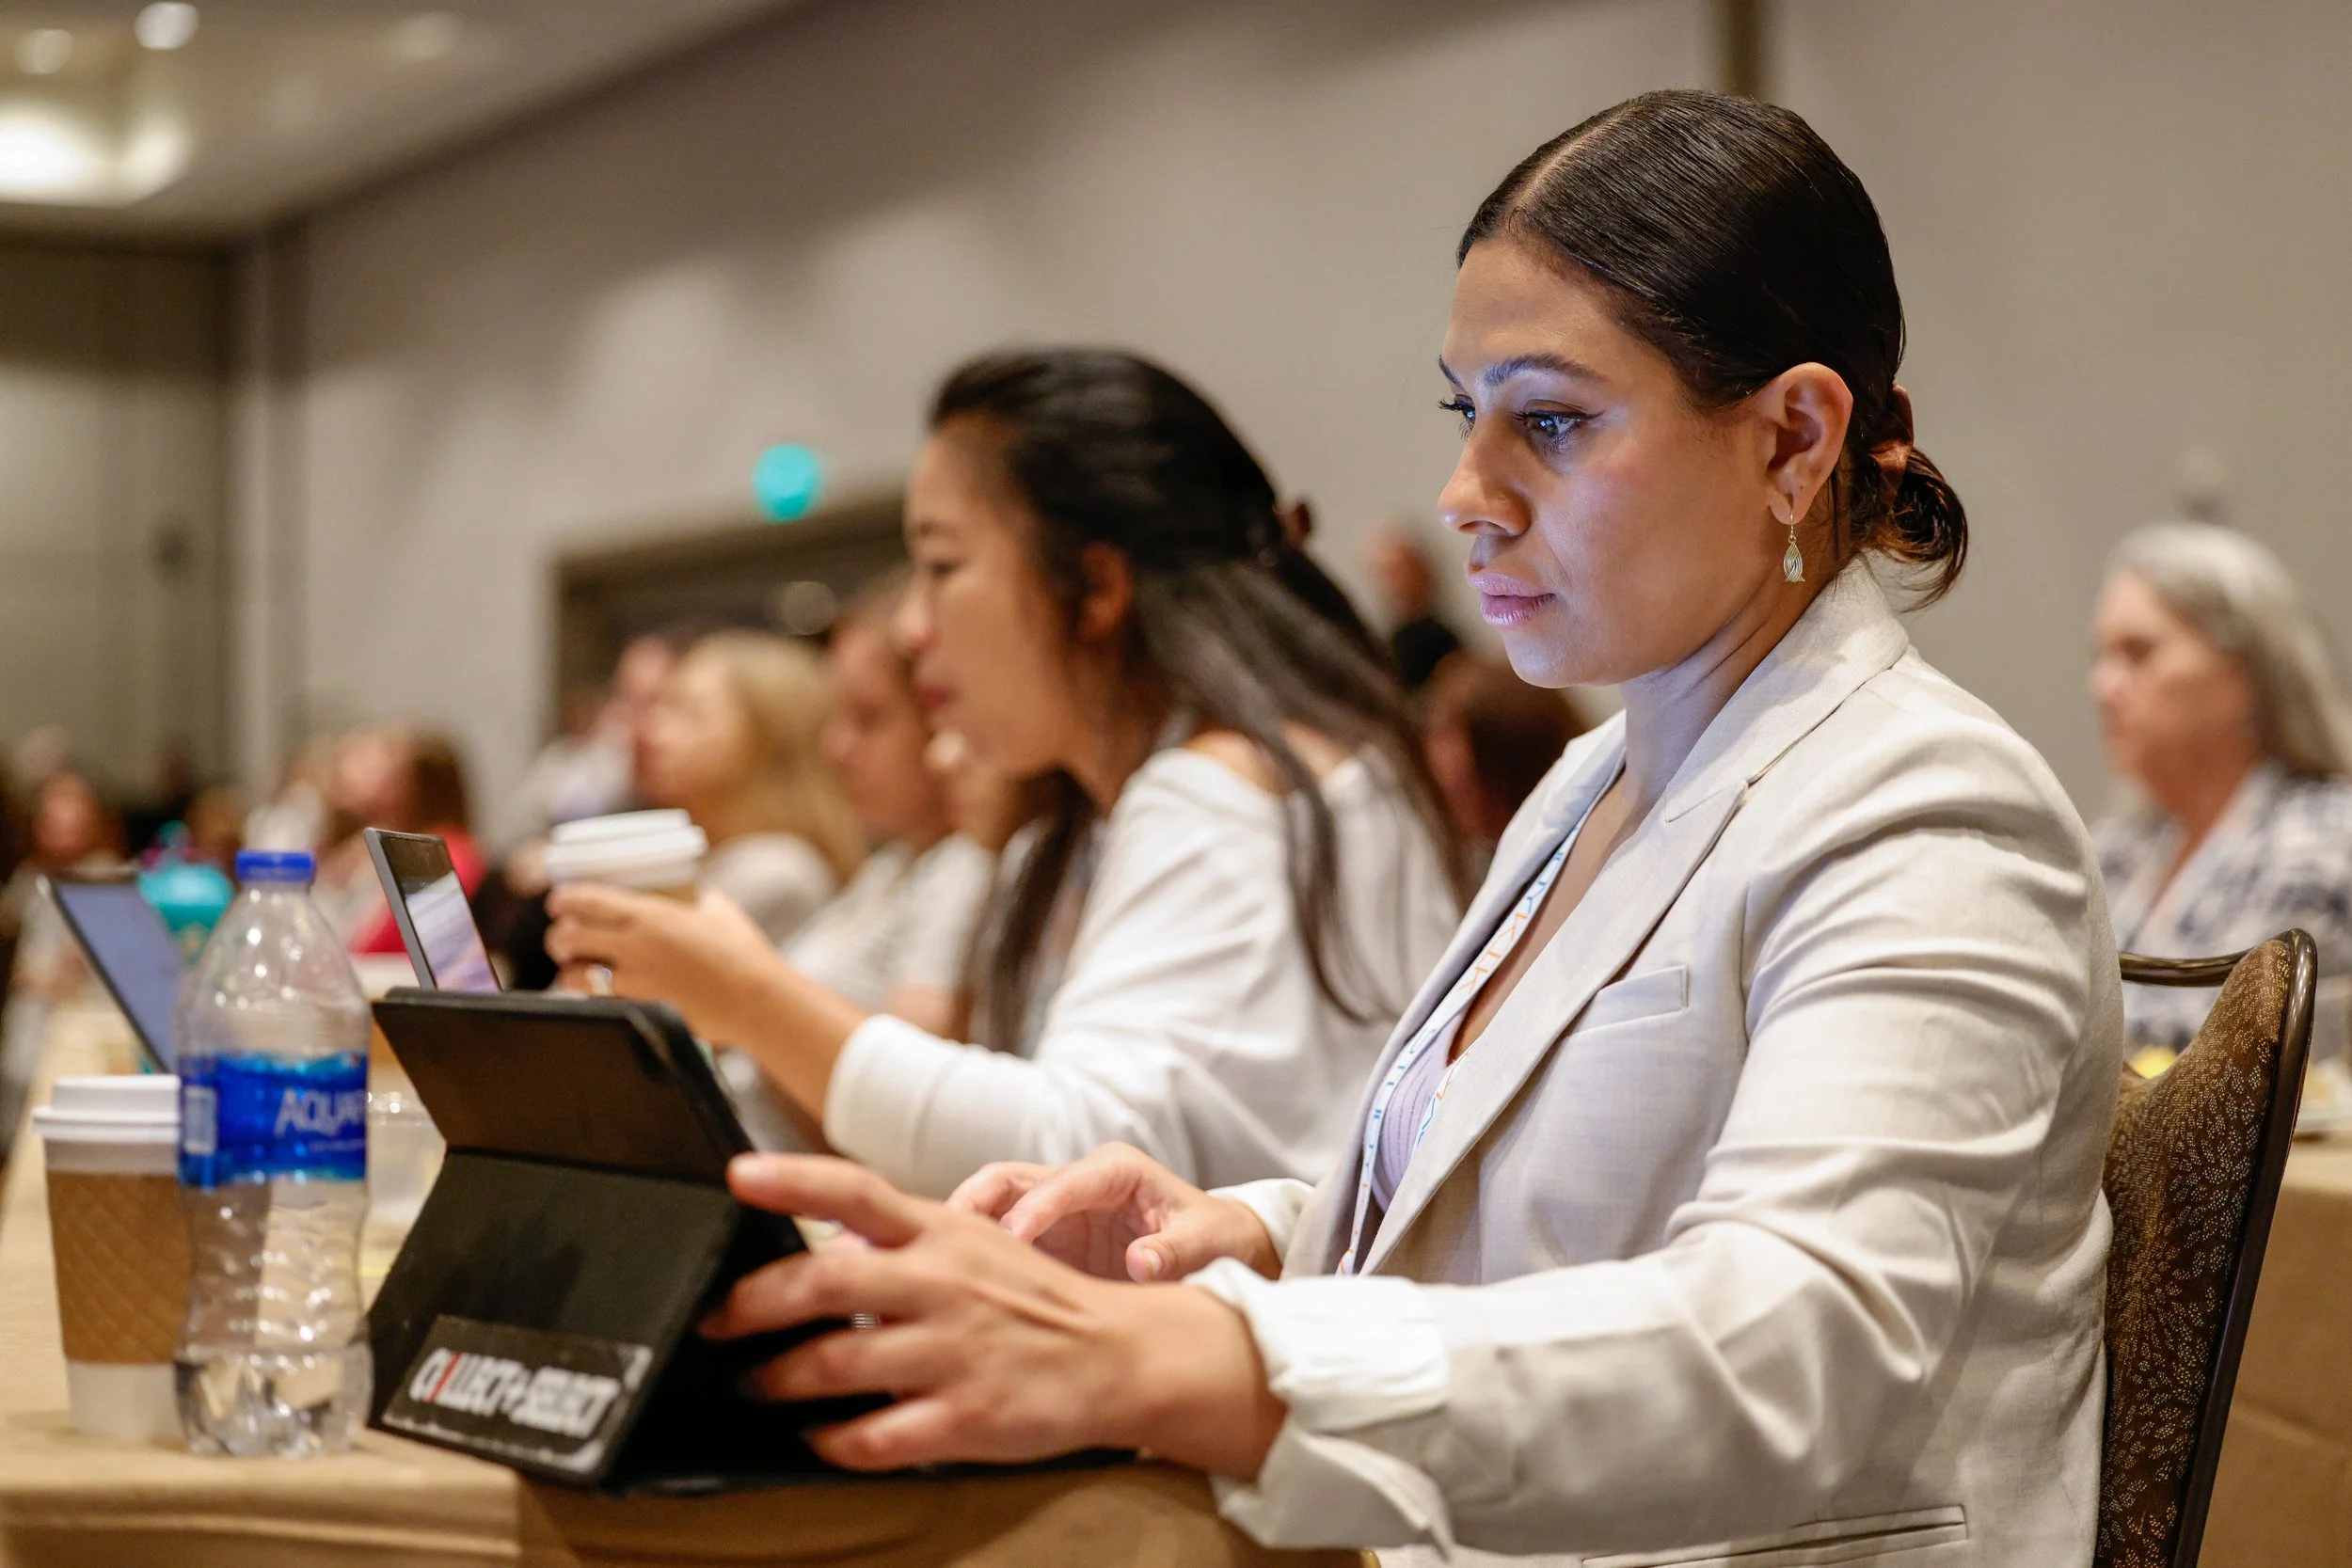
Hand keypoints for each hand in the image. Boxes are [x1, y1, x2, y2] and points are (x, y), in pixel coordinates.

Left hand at [544, 885, 775, 1043]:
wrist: (757, 999)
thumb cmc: (744, 952)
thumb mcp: (720, 910)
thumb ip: (697, 900)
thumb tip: (692, 894)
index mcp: (652, 913)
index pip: (587, 899)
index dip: (563, 899)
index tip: (558, 901)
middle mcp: (636, 944)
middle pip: (568, 935)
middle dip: (559, 937)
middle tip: (564, 938)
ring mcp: (635, 979)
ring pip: (573, 973)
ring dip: (569, 968)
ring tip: (575, 967)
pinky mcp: (639, 1008)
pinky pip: (595, 1000)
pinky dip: (589, 994)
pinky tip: (596, 991)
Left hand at [704, 1155, 1285, 1476]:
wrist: (1117, 1354)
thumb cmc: (1030, 1297)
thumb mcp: (973, 1243)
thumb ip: (898, 1242)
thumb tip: (817, 1249)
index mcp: (942, 1232)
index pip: (856, 1191)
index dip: (792, 1179)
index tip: (735, 1176)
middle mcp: (943, 1283)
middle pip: (823, 1283)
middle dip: (750, 1304)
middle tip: (714, 1319)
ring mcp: (954, 1351)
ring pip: (834, 1365)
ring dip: (777, 1379)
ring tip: (757, 1384)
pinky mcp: (967, 1416)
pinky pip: (874, 1437)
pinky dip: (831, 1441)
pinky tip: (818, 1437)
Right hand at [947, 1143, 1280, 1282]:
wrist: (1218, 1254)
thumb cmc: (1216, 1239)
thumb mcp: (1209, 1241)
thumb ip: (1176, 1250)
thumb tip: (1142, 1264)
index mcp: (1115, 1171)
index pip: (1064, 1181)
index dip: (1036, 1208)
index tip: (1011, 1239)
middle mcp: (1076, 1183)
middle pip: (1008, 1181)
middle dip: (972, 1204)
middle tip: (941, 1241)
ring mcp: (1053, 1214)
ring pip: (990, 1210)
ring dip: (959, 1234)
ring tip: (926, 1266)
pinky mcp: (1042, 1246)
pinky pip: (995, 1247)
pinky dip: (969, 1262)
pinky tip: (945, 1292)